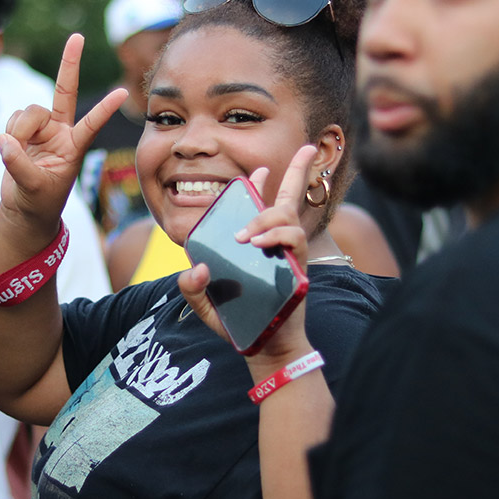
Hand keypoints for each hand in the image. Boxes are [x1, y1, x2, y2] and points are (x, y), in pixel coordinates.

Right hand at [0, 33, 126, 226]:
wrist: (25, 207)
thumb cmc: (38, 201)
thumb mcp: (32, 188)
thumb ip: (18, 164)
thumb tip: (3, 140)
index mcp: (74, 146)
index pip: (92, 124)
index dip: (105, 109)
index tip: (123, 93)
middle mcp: (61, 131)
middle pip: (63, 92)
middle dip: (69, 64)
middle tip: (78, 36)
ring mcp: (43, 128)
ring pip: (28, 111)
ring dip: (18, 130)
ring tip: (18, 152)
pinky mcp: (24, 129)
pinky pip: (13, 118)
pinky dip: (8, 133)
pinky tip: (11, 148)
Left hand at [177, 144, 316, 360]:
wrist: (263, 349)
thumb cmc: (237, 323)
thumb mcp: (205, 305)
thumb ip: (191, 287)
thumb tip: (196, 267)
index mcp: (255, 244)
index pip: (261, 206)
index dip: (261, 183)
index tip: (259, 168)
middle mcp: (274, 242)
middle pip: (289, 198)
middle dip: (299, 170)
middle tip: (308, 149)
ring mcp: (287, 251)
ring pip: (285, 214)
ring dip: (264, 216)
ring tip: (245, 236)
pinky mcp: (296, 265)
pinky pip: (292, 238)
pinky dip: (275, 234)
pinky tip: (259, 242)